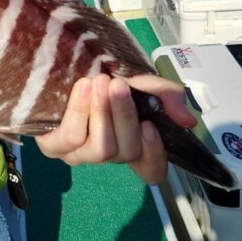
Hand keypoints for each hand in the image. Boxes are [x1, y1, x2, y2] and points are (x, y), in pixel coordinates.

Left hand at [35, 72, 193, 184]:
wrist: (66, 68)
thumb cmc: (106, 80)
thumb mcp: (143, 83)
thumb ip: (168, 98)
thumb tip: (187, 121)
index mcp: (131, 144)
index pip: (151, 172)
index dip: (155, 156)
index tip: (151, 126)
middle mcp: (107, 155)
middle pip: (127, 153)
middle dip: (124, 116)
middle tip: (117, 86)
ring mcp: (80, 155)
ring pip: (102, 148)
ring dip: (102, 112)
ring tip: (100, 82)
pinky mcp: (54, 148)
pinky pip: (72, 138)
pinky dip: (80, 111)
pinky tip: (83, 88)